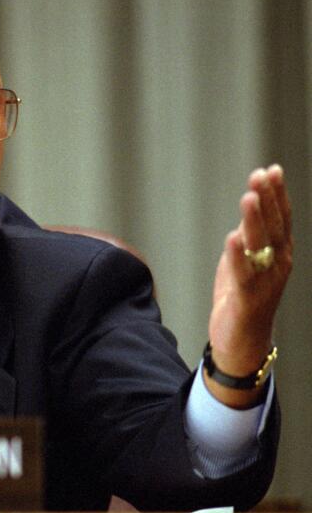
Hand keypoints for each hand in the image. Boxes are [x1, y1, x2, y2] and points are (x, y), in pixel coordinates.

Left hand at [206, 164, 292, 407]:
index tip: (270, 170)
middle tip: (260, 175)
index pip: (279, 219)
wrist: (242, 342)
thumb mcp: (244, 262)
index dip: (276, 194)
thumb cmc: (242, 298)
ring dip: (254, 221)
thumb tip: (247, 210)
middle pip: (273, 227)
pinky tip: (232, 238)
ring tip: (248, 197)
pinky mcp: (248, 299)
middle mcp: (277, 265)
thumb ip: (246, 238)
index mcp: (278, 254)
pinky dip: (238, 255)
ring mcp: (265, 282)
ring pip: (260, 247)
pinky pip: (244, 274)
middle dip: (267, 200)